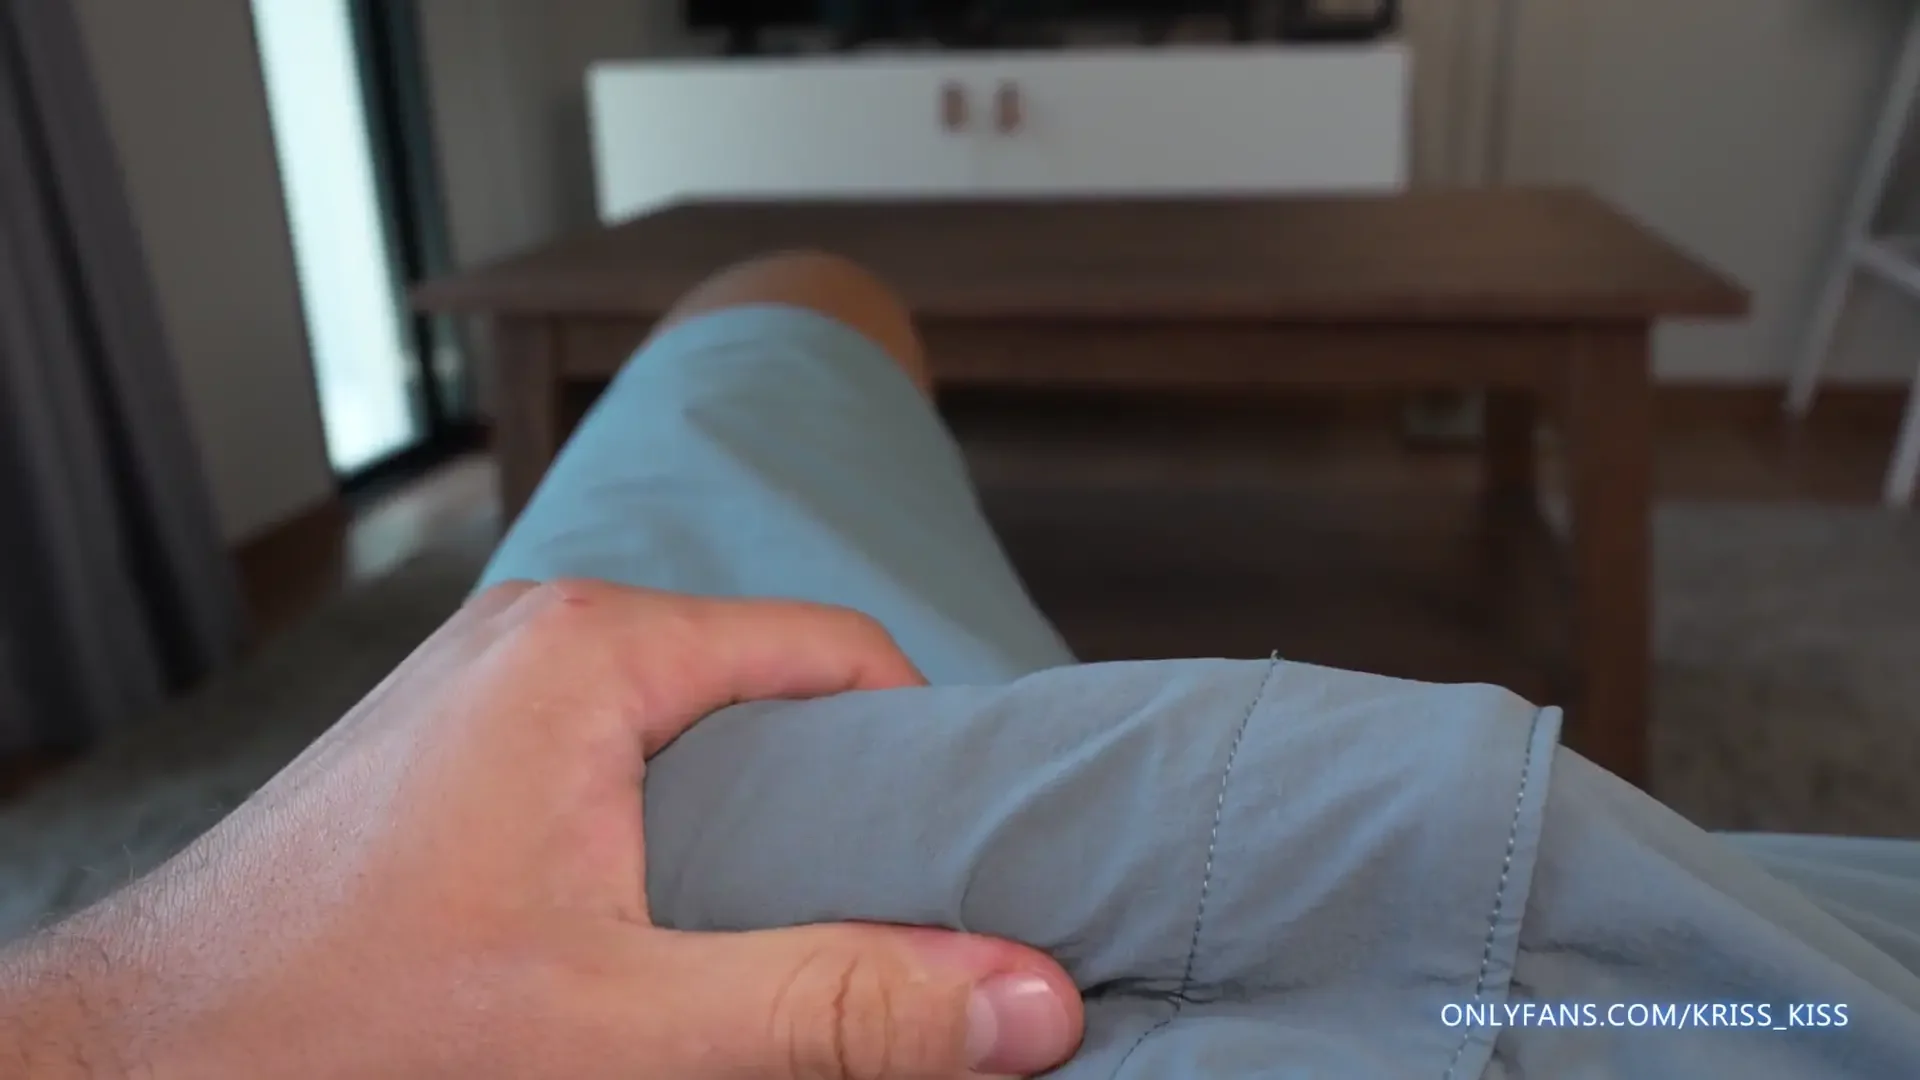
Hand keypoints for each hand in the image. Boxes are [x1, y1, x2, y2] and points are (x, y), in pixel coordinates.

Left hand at [0, 580, 1082, 1077]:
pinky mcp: (458, 740)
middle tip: (886, 920)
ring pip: (694, 725)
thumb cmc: (341, 1029)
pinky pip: (619, 753)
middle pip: (768, 686)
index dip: (926, 753)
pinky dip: (676, 829)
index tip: (969, 864)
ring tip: (785, 935)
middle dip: (844, 798)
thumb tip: (1032, 1001)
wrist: (135, 1057)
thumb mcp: (624, 1030)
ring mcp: (490, 681)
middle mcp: (541, 633)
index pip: (837, 653)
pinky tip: (671, 926)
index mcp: (594, 649)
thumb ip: (840, 1006)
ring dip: (758, 821)